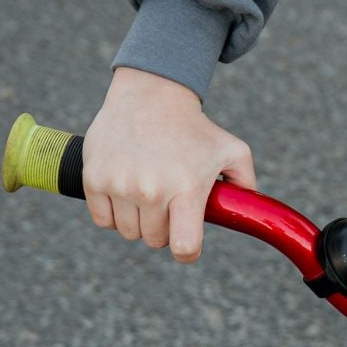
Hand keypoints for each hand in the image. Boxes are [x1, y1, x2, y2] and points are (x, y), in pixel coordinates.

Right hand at [81, 67, 255, 262]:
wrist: (151, 94)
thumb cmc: (195, 128)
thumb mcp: (232, 150)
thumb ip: (246, 184)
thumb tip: (252, 214)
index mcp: (187, 188)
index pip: (185, 246)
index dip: (188, 252)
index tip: (187, 245)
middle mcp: (151, 189)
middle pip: (155, 241)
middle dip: (164, 229)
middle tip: (168, 204)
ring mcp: (120, 184)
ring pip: (128, 232)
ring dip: (138, 221)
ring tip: (148, 194)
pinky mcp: (94, 178)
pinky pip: (103, 220)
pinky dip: (113, 213)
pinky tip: (125, 192)